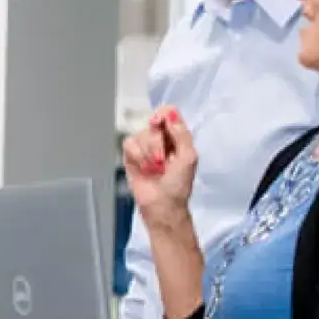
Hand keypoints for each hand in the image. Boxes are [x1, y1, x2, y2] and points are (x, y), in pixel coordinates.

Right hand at [121, 107, 197, 221]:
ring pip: (140, 134)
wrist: (161, 205)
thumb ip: (181, 134)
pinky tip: (143, 168)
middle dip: (157, 142)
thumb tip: (170, 113)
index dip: (164, 115)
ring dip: (148, 153)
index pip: (168, 114)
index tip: (160, 124)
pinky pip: (129, 144)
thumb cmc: (178, 184)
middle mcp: (159, 139)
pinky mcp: (130, 156)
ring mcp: (144, 147)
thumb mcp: (188, 157)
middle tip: (163, 159)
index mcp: (176, 137)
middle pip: (153, 123)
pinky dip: (137, 156)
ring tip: (154, 168)